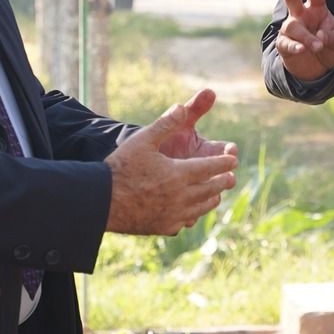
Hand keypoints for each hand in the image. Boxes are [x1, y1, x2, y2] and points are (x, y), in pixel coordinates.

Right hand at [105, 89, 238, 235]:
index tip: (233, 160)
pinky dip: (193, 215)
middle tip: (231, 177)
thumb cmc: (121, 167)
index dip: (223, 163)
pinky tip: (192, 213)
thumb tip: (182, 106)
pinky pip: (185, 222)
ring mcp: (172, 214)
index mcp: (178, 174)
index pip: (210, 168)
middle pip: (210, 189)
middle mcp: (180, 197)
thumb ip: (165, 124)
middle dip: (223, 182)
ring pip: (201, 208)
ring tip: (216, 195)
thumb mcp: (143, 140)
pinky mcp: (162, 227)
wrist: (100, 200)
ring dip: (212, 199)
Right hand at [273, 0, 333, 81]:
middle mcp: (301, 16)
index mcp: (317, 9)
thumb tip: (320, 35)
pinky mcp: (284, 45)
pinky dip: (295, 46)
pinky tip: (302, 50)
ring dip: (306, 37)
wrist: (318, 69)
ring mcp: (291, 30)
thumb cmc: (330, 48)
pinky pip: (286, 43)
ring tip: (318, 46)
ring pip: (293, 27)